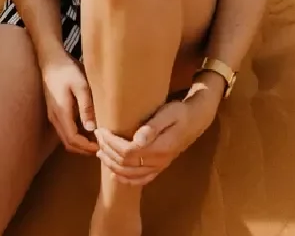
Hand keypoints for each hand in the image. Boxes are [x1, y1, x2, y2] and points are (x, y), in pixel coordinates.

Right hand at [40, 54, 97, 154]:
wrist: (51, 60)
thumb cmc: (67, 71)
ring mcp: (53, 115)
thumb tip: (91, 128)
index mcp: (61, 112)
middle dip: (84, 149)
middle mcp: (55, 117)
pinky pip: (65, 131)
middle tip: (101, 148)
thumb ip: (86, 107)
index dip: (86, 147)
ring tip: (96, 142)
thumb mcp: (81, 86)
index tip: (100, 146)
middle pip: (68, 143)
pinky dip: (76, 136)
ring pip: (66, 138)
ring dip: (80, 144)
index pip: (73, 139)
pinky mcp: (55, 112)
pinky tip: (87, 131)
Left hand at [93, 95, 216, 185]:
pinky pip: (141, 180)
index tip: (101, 130)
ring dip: (112, 165)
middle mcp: (159, 161)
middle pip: (126, 164)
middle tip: (98, 138)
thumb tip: (137, 138)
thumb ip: (153, 126)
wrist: (196, 120)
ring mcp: (159, 166)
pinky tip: (115, 175)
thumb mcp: (168, 113)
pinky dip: (126, 180)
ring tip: (100, 153)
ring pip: (130, 174)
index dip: (111, 143)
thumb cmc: (180, 113)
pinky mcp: (159, 168)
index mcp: (159, 148)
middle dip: (108, 151)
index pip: (127, 151)